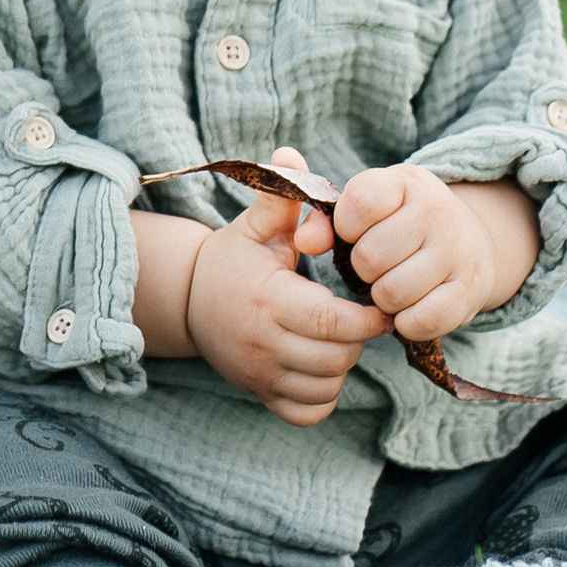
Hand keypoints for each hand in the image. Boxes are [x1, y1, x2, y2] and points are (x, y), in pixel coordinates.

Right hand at [183, 146, 388, 427]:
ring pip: (326, 385)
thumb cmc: (232, 260)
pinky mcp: (259, 393)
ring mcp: (259, 373)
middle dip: (359, 340)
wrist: (187, 301)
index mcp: (267, 298)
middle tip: (362, 317)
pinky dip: (324, 395)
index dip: (366, 319)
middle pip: (335, 357)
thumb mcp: (254, 228)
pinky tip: (321, 366)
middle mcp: (261, 342)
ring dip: (344, 365)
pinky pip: (308, 411)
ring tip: (340, 337)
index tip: (379, 304)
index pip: (330, 322)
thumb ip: (280, 197)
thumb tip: (290, 154)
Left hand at [331, 164, 518, 344]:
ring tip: (390, 285)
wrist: (469, 242)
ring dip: (381, 298)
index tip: (355, 232)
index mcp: (405, 182)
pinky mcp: (470, 291)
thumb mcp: (365, 208)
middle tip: (374, 267)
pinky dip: (405, 322)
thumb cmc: (400, 224)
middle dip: (361, 269)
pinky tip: (408, 307)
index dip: (345, 226)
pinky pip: (421, 320)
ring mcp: (458, 251)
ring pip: (392, 292)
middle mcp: (437, 211)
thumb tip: (304, 243)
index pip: (360, 203)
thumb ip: (326, 221)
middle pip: (370, 256)